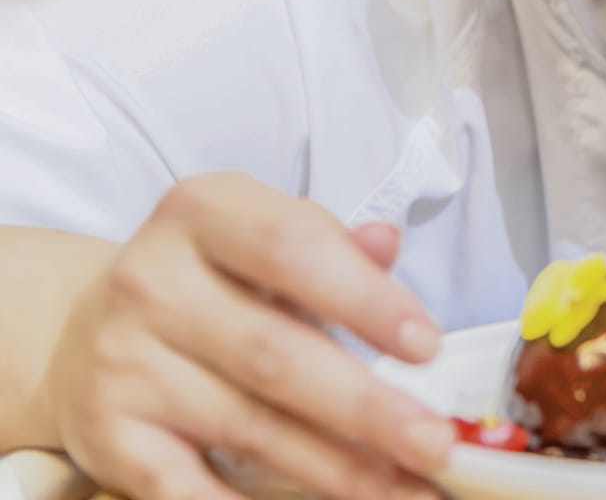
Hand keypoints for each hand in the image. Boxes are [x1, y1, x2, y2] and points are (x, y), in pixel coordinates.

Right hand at [43, 173, 450, 499]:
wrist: (90, 326)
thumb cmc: (215, 279)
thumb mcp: (267, 236)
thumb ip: (332, 243)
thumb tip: (384, 243)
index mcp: (203, 213)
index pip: (292, 248)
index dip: (365, 300)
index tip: (428, 346)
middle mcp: (153, 282)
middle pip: (275, 355)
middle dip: (366, 409)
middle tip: (436, 443)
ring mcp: (124, 362)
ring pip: (249, 427)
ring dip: (338, 469)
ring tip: (407, 488)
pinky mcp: (108, 434)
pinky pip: (187, 490)